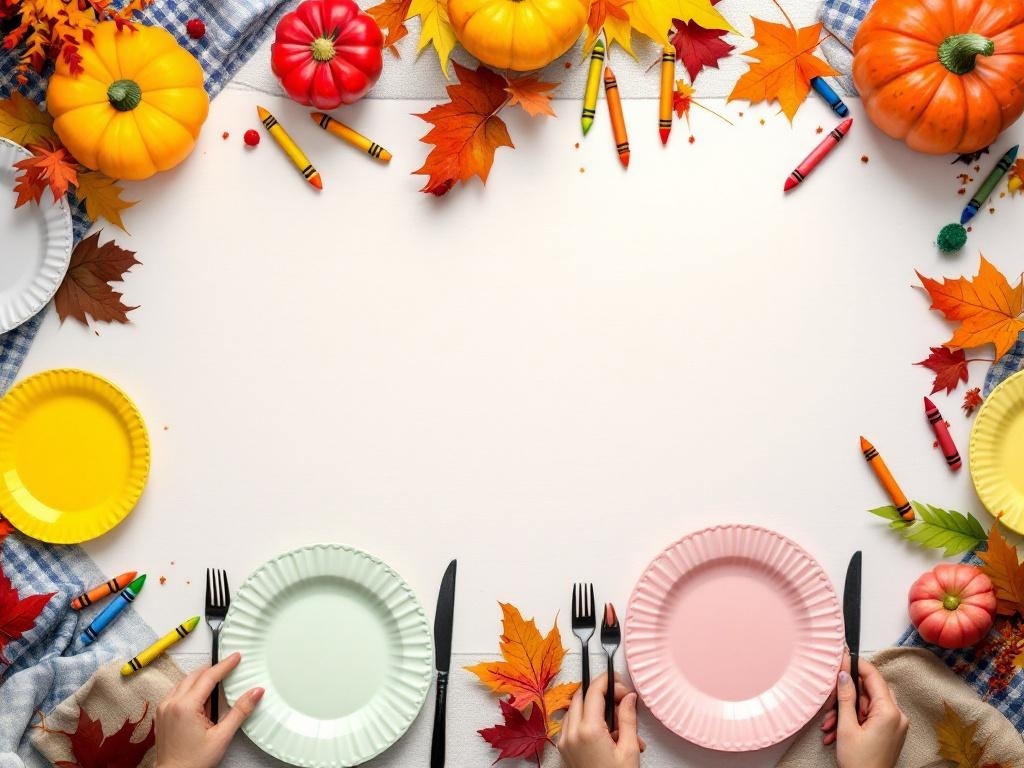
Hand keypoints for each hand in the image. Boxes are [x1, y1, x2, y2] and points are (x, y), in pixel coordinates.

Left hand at [155, 652, 263, 767]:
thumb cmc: (194, 761)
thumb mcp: (222, 736)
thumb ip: (240, 711)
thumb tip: (255, 692)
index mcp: (186, 707)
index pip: (208, 677)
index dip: (224, 665)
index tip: (235, 657)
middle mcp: (171, 703)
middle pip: (195, 675)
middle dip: (213, 670)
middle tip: (229, 668)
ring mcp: (164, 708)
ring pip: (184, 682)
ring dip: (201, 678)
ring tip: (216, 685)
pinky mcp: (161, 713)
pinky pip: (176, 691)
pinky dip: (190, 688)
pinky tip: (200, 698)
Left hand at [558, 674, 640, 767]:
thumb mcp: (630, 749)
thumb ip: (628, 719)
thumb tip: (629, 698)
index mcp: (589, 730)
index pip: (594, 691)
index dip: (607, 681)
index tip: (617, 680)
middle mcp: (572, 733)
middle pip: (582, 696)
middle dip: (601, 693)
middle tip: (621, 700)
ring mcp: (565, 741)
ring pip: (576, 709)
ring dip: (594, 707)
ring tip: (618, 723)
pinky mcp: (564, 748)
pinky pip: (572, 723)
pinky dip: (586, 720)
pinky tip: (606, 732)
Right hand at [820, 657, 907, 767]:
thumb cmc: (860, 764)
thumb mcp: (847, 727)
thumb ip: (846, 697)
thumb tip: (844, 675)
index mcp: (890, 712)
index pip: (873, 676)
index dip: (857, 665)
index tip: (843, 657)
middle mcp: (897, 716)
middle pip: (869, 691)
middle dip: (846, 695)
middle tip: (830, 700)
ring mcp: (894, 725)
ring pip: (866, 705)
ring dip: (846, 711)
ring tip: (830, 724)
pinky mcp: (889, 733)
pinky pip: (870, 717)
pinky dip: (853, 720)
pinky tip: (837, 731)